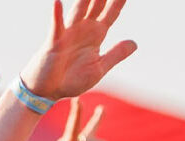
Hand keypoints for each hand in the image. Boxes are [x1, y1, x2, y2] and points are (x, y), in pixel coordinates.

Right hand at [20, 0, 136, 100]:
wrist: (50, 89)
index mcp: (95, 36)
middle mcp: (82, 30)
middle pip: (95, 7)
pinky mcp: (54, 43)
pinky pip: (56, 28)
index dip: (118, 3)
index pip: (110, 15)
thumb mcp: (100, 67)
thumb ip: (116, 54)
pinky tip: (58, 3)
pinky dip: (57, 16)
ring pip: (77, 13)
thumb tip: (134, 43)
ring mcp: (67, 34)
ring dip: (84, 1)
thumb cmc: (72, 77)